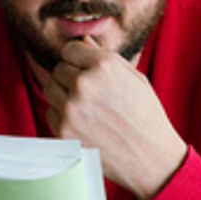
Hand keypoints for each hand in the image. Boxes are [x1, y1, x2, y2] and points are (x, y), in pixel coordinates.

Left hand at [35, 38, 186, 199]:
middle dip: (70, 77)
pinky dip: (62, 117)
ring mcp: (71, 108)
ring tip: (86, 108)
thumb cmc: (146, 116)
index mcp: (104, 65)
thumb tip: (82, 41)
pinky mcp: (63, 131)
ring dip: (63, 95)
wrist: (150, 158)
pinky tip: (84, 124)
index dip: (77, 59)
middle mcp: (84, 84)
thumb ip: (104, 58)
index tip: (83, 69)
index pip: (69, 49)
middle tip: (89, 93)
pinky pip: (50, 113)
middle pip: (58, 69)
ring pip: (50, 89)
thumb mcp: (133, 78)